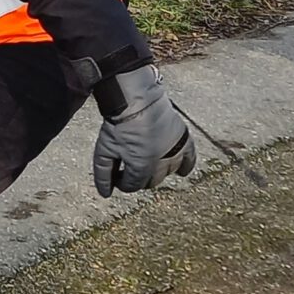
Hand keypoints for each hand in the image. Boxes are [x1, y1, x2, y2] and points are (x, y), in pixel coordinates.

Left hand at [92, 64, 197, 196]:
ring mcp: (175, 150)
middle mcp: (161, 162)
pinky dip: (186, 166)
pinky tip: (181, 171)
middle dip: (139, 178)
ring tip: (148, 163)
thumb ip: (103, 175)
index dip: (123, 182)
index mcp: (141, 167)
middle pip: (152, 181)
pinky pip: (190, 158)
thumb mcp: (104, 150)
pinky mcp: (183, 138)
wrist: (137, 98)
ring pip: (170, 172)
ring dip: (158, 172)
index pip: (133, 185)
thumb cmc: (120, 124)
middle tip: (130, 168)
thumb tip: (105, 195)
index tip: (117, 174)